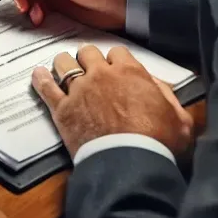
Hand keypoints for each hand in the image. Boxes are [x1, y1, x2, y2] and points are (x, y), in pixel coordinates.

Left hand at [32, 46, 193, 158]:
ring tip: (65, 70)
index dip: (116, 61)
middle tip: (90, 70)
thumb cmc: (158, 143)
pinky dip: (41, 79)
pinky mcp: (62, 108)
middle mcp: (101, 75)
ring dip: (64, 65)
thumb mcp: (179, 118)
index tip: (116, 69)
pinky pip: (46, 86)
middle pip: (87, 52)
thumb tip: (156, 84)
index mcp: (130, 72)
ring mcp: (78, 90)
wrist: (130, 164)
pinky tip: (38, 75)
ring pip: (63, 63)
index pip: (118, 52)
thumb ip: (167, 95)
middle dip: (89, 59)